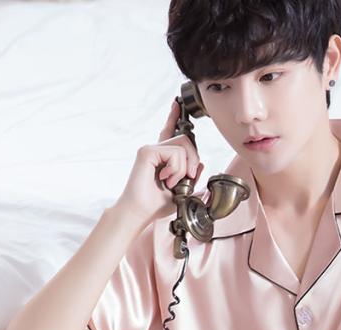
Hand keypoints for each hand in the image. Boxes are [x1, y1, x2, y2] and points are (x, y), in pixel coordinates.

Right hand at [113, 99, 204, 231]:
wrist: (140, 213)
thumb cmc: (155, 205)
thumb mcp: (182, 192)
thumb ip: (191, 177)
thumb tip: (200, 164)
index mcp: (162, 158)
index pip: (169, 133)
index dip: (174, 118)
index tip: (177, 104)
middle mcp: (155, 150)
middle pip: (186, 139)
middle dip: (193, 158)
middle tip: (188, 176)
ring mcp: (150, 149)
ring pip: (183, 146)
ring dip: (183, 168)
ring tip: (172, 182)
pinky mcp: (146, 151)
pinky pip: (174, 153)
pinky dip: (176, 169)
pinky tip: (165, 179)